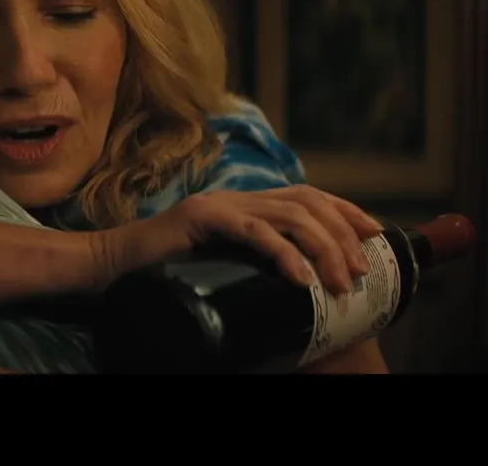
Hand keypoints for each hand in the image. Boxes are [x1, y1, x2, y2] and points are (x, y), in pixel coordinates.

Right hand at [101, 185, 382, 292]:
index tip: (376, 233)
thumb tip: (295, 293)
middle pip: (307, 202)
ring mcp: (219, 205)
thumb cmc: (164, 274)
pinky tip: (301, 277)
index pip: (307, 195)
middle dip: (342, 234)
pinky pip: (254, 232)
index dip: (346, 210)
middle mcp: (237, 197)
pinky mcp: (201, 219)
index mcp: (244, 205)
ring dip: (323, 247)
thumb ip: (249, 265)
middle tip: (359, 271)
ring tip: (338, 280)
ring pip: (289, 215)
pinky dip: (283, 253)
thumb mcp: (220, 266)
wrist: (111, 268)